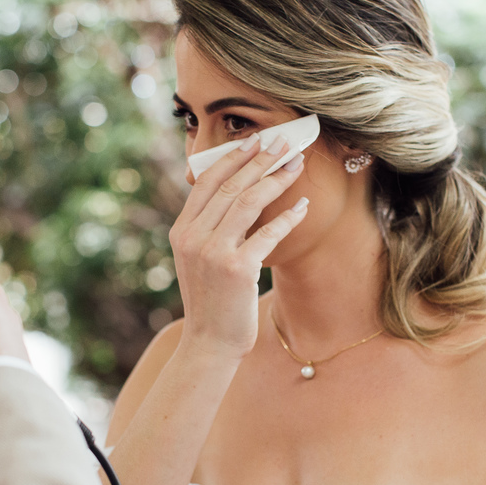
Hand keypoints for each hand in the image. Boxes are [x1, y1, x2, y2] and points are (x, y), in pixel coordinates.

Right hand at [169, 136, 308, 361]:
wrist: (209, 343)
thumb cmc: (211, 300)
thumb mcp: (198, 259)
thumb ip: (209, 229)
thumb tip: (237, 196)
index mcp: (182, 231)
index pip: (207, 183)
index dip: (232, 158)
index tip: (254, 141)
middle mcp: (194, 238)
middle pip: (231, 187)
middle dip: (260, 160)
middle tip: (283, 143)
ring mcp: (214, 253)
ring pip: (248, 202)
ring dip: (276, 179)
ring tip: (296, 165)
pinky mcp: (238, 269)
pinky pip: (267, 233)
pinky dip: (287, 217)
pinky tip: (303, 207)